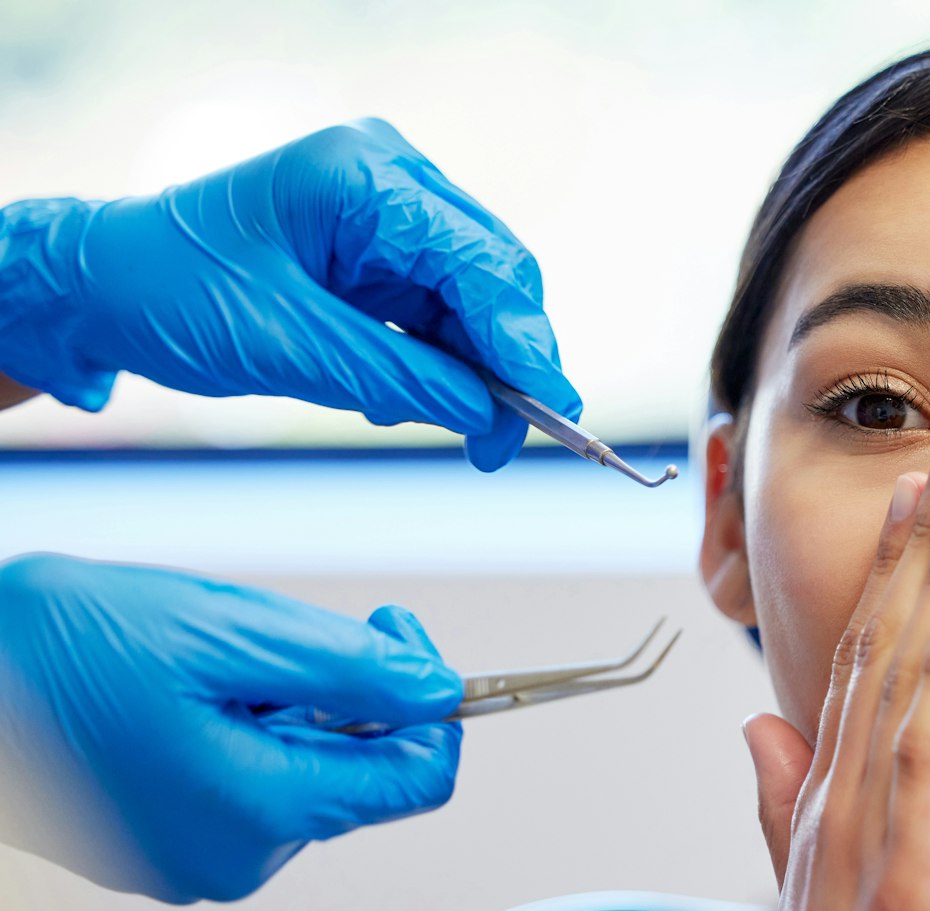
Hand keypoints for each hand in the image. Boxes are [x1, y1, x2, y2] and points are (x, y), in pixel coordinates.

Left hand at [0, 118, 576, 469]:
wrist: (103, 289)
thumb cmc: (167, 292)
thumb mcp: (289, 347)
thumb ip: (400, 378)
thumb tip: (489, 414)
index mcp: (363, 177)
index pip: (479, 261)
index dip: (522, 339)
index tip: (555, 408)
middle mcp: (389, 183)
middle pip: (494, 277)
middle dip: (509, 363)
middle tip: (507, 442)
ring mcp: (388, 217)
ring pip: (477, 303)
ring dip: (479, 373)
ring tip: (469, 437)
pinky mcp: (381, 255)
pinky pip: (441, 315)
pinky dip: (443, 365)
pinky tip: (423, 402)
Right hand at [0, 554, 461, 902]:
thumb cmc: (53, 648)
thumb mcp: (224, 631)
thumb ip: (349, 667)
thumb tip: (440, 690)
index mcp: (262, 812)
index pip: (418, 781)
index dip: (432, 703)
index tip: (397, 637)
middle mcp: (235, 860)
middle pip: (358, 775)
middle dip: (342, 695)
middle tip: (275, 632)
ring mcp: (190, 862)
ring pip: (299, 776)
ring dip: (283, 711)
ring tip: (199, 666)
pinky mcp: (157, 850)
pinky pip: (241, 789)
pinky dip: (237, 734)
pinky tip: (173, 697)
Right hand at [707, 441, 929, 910]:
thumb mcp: (833, 887)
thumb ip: (800, 802)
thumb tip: (762, 731)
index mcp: (850, 798)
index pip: (878, 660)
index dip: (906, 570)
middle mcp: (851, 798)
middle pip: (888, 646)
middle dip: (924, 542)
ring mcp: (873, 833)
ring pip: (904, 678)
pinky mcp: (903, 881)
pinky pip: (924, 764)